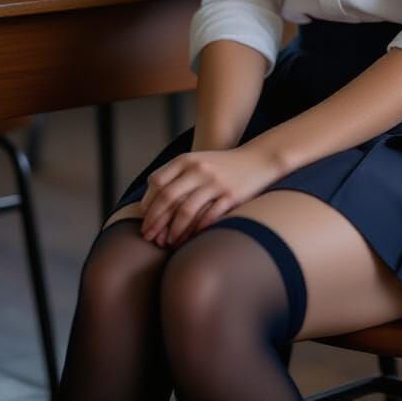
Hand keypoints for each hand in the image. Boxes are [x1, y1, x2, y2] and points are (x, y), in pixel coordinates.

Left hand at [138, 143, 283, 247]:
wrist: (257, 159)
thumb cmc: (221, 165)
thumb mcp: (196, 161)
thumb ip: (174, 175)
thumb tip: (147, 203)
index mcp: (187, 159)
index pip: (157, 182)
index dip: (148, 203)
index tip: (144, 220)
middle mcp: (199, 169)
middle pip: (168, 197)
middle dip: (155, 220)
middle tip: (147, 237)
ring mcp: (215, 182)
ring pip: (186, 210)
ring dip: (173, 230)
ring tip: (167, 243)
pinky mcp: (230, 196)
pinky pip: (208, 217)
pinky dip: (195, 231)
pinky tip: (189, 240)